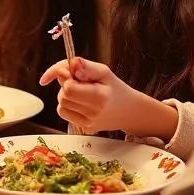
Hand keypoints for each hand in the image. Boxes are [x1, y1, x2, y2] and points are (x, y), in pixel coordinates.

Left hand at [39, 57, 172, 137]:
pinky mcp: (85, 130)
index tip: (66, 69)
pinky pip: (65, 115)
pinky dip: (68, 106)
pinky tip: (81, 102)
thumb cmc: (116, 88)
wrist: (132, 112)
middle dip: (65, 84)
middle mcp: (94, 113)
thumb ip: (86, 67)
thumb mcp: (105, 72)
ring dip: (66, 96)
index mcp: (100, 98)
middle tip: (78, 78)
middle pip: (62, 96)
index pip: (68, 88)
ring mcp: (89, 124)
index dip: (62, 76)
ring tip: (82, 91)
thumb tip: (69, 65)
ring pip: (61, 106)